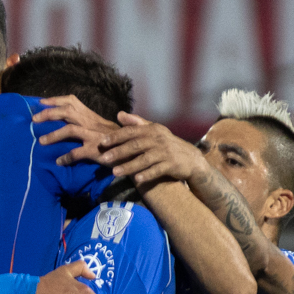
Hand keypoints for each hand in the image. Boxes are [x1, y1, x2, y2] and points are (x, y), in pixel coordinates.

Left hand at [33, 95, 119, 165]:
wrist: (132, 152)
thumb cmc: (117, 140)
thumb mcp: (103, 127)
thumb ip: (89, 122)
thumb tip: (73, 122)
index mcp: (91, 116)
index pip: (72, 101)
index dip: (55, 100)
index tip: (41, 102)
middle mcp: (91, 122)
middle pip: (67, 111)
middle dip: (48, 114)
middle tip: (34, 119)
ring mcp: (93, 135)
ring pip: (69, 130)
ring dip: (53, 135)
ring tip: (41, 142)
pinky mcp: (95, 150)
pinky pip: (77, 152)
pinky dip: (67, 157)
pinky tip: (59, 161)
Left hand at [92, 113, 207, 187]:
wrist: (190, 158)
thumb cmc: (167, 144)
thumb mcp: (154, 131)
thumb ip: (136, 123)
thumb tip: (119, 114)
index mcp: (152, 130)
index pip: (131, 131)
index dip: (116, 136)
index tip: (103, 142)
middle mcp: (158, 139)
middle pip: (135, 145)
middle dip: (119, 152)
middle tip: (104, 158)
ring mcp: (165, 152)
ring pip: (144, 159)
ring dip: (129, 166)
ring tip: (115, 172)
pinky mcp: (171, 165)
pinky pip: (157, 170)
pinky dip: (148, 174)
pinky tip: (137, 179)